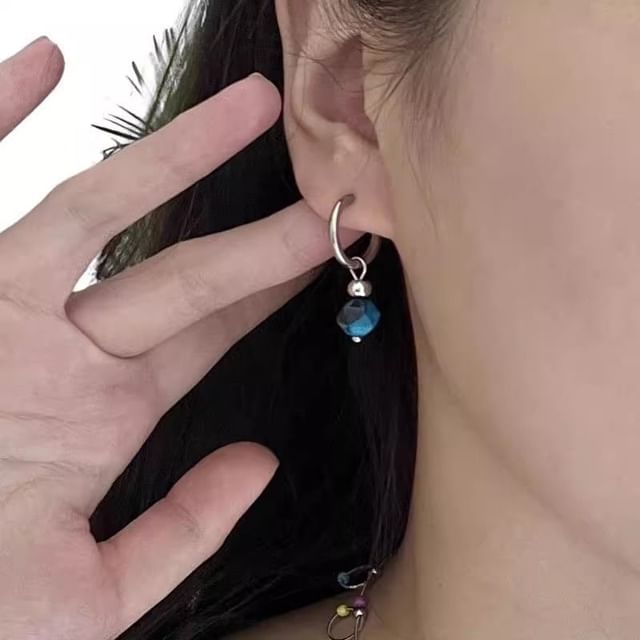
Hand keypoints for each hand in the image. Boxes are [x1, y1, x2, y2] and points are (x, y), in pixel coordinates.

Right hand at [0, 37, 357, 639]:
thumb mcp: (91, 592)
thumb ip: (182, 531)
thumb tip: (259, 467)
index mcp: (106, 407)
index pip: (210, 331)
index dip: (271, 291)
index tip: (327, 253)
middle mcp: (64, 346)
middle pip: (186, 273)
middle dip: (260, 235)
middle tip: (330, 186)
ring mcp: (1, 306)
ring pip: (95, 210)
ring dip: (171, 154)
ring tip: (249, 104)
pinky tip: (45, 57)